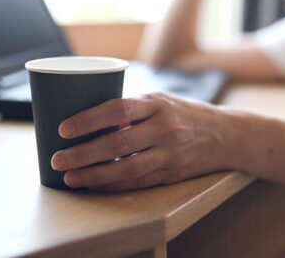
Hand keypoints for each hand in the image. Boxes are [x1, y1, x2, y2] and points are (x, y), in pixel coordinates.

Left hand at [50, 93, 234, 190]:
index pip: (118, 109)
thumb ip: (132, 108)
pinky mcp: (172, 173)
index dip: (88, 120)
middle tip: (57, 159)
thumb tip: (89, 118)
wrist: (226, 134)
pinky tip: (94, 184)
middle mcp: (164, 128)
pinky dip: (113, 184)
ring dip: (94, 175)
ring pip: (126, 168)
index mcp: (158, 104)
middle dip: (83, 153)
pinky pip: (138, 182)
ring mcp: (169, 153)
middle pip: (118, 143)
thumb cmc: (184, 113)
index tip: (64, 128)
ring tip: (70, 177)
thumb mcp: (161, 100)